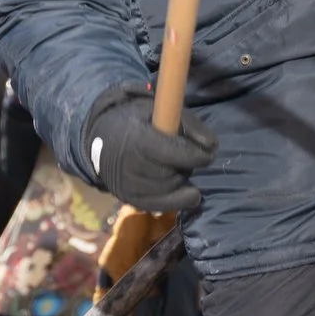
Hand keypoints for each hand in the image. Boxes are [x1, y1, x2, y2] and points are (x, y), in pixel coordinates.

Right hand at [83, 85, 218, 212]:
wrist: (102, 139)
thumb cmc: (138, 121)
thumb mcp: (160, 109)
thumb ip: (189, 123)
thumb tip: (212, 146)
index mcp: (137, 138)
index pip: (172, 153)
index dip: (195, 155)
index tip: (209, 153)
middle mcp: (130, 165)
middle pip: (172, 174)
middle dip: (186, 166)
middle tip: (186, 157)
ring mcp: (127, 186)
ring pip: (169, 190)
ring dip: (181, 180)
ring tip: (176, 167)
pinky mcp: (129, 200)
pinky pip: (161, 206)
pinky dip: (179, 200)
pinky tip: (189, 193)